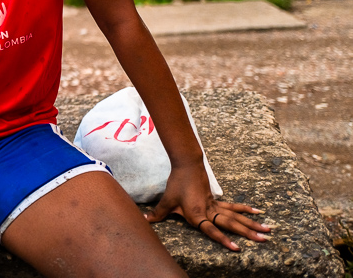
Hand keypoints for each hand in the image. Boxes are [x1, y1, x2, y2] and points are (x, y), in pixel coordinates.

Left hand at [144, 163, 270, 250]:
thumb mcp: (167, 200)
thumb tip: (145, 220)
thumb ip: (158, 213)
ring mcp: (215, 205)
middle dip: (248, 233)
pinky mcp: (216, 200)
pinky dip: (245, 210)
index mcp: (197, 214)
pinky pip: (233, 207)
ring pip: (236, 216)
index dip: (223, 240)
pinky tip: (258, 213)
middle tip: (264, 240)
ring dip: (252, 223)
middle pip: (231, 224)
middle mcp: (209, 211)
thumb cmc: (176, 183)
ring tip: (268, 230)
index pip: (211, 230)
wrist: (187, 164)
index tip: (237, 248)